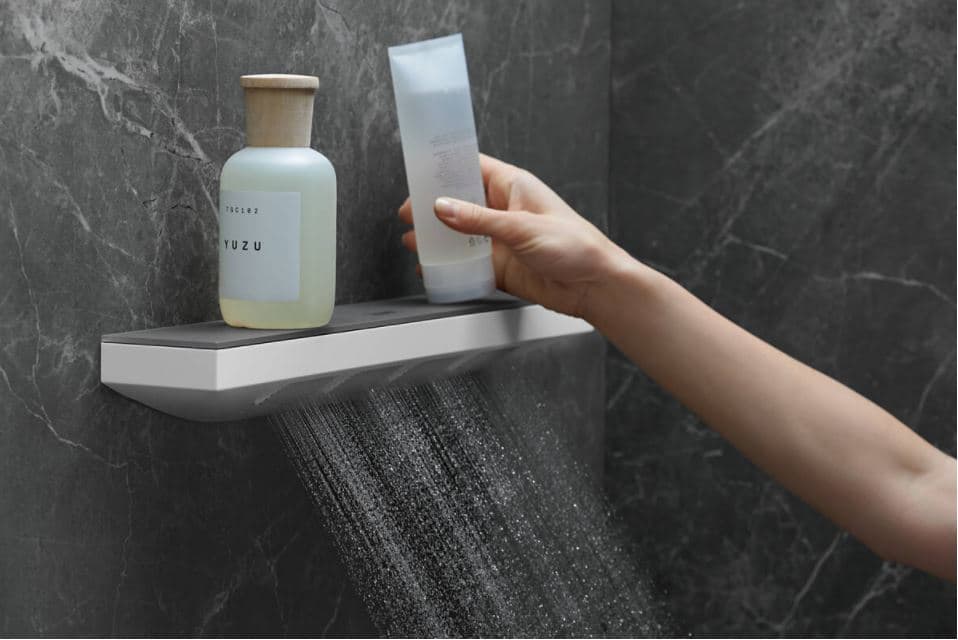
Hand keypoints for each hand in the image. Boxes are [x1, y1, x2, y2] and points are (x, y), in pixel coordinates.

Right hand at [398, 154, 632, 317]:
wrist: (594, 285)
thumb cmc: (574, 246)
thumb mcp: (521, 227)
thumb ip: (478, 220)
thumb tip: (441, 207)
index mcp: (512, 186)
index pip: (470, 167)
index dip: (443, 169)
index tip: (418, 174)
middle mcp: (503, 210)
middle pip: (459, 202)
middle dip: (432, 208)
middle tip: (408, 215)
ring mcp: (500, 239)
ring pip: (459, 235)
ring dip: (437, 238)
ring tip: (412, 242)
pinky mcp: (500, 267)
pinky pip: (466, 264)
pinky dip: (448, 267)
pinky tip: (431, 269)